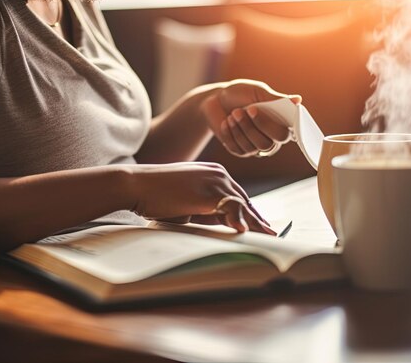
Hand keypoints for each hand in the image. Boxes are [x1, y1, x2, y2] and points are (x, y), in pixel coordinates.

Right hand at [129, 162, 274, 234]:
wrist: (137, 185)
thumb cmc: (156, 195)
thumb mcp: (187, 203)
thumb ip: (207, 210)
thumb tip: (225, 225)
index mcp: (213, 173)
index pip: (237, 195)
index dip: (250, 213)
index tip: (260, 226)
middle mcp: (218, 173)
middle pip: (245, 200)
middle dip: (258, 220)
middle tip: (273, 235)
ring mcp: (215, 181)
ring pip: (243, 205)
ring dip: (255, 223)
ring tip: (269, 237)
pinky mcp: (209, 191)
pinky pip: (232, 209)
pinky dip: (241, 221)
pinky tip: (246, 232)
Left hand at [201, 79, 300, 157]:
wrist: (216, 100)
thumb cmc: (240, 93)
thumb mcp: (257, 92)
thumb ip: (275, 99)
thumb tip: (298, 100)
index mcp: (279, 123)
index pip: (284, 133)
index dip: (271, 126)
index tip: (255, 111)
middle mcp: (270, 138)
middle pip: (268, 143)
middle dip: (252, 127)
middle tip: (243, 110)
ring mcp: (255, 146)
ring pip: (252, 146)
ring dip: (240, 128)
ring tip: (232, 113)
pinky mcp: (240, 150)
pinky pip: (237, 148)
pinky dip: (229, 134)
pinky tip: (225, 122)